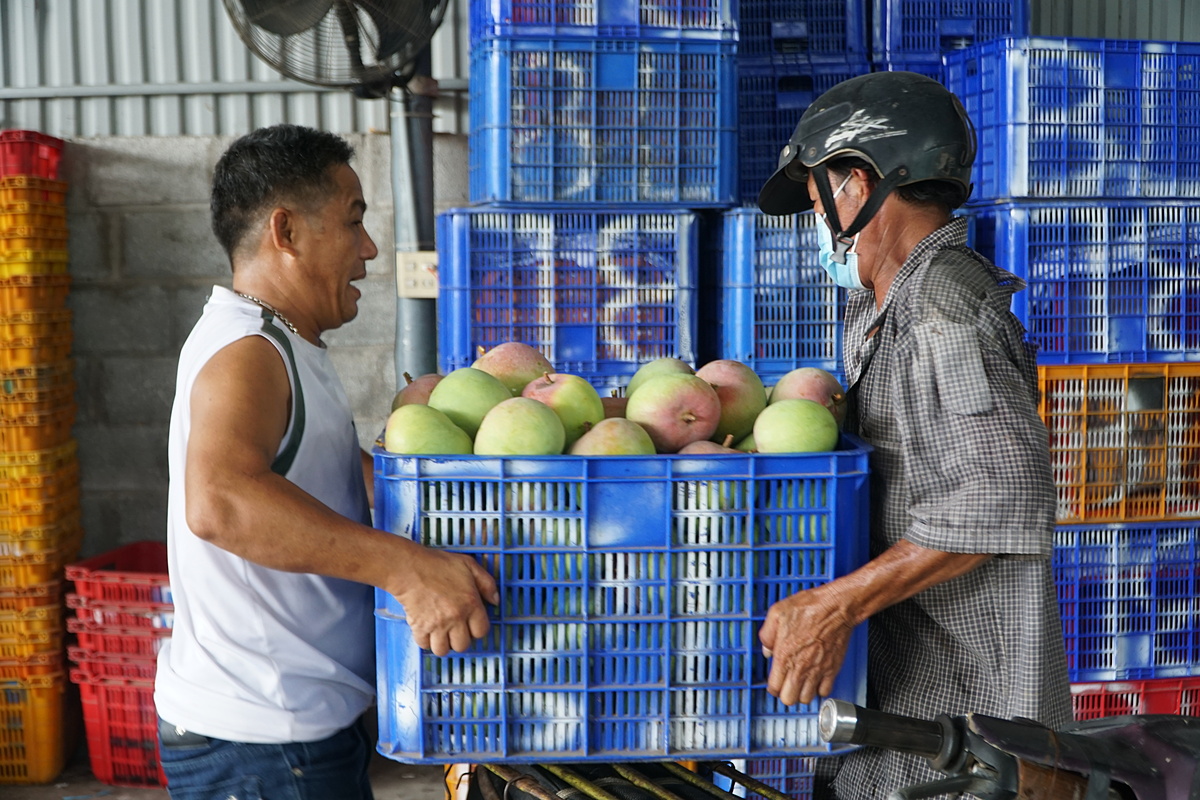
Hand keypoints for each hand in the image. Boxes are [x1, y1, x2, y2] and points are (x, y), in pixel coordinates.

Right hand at [393, 548, 499, 656]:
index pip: (481, 631)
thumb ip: (487, 583)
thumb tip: (495, 601)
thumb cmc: (437, 564)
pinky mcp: (420, 628)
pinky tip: (426, 629)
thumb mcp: (469, 565)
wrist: (409, 567)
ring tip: (440, 632)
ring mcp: (437, 625)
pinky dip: (425, 640)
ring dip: (442, 643)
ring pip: (443, 650)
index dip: (477, 629)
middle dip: (459, 639)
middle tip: (454, 629)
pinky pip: (424, 645)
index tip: (470, 625)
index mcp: (471, 603)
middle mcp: (456, 618)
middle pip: (463, 645)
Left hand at [758, 583, 855, 705]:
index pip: (774, 687)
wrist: (835, 607)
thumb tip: (766, 649)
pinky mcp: (832, 669)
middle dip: (785, 693)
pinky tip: (816, 680)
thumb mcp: (777, 613)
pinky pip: (825, 691)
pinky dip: (820, 689)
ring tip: (800, 683)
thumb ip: (767, 634)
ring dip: (802, 693)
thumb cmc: (809, 607)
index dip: (772, 687)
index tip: (774, 682)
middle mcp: (800, 667)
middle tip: (786, 684)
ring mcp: (818, 670)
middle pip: (789, 699)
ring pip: (806, 699)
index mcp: (784, 655)